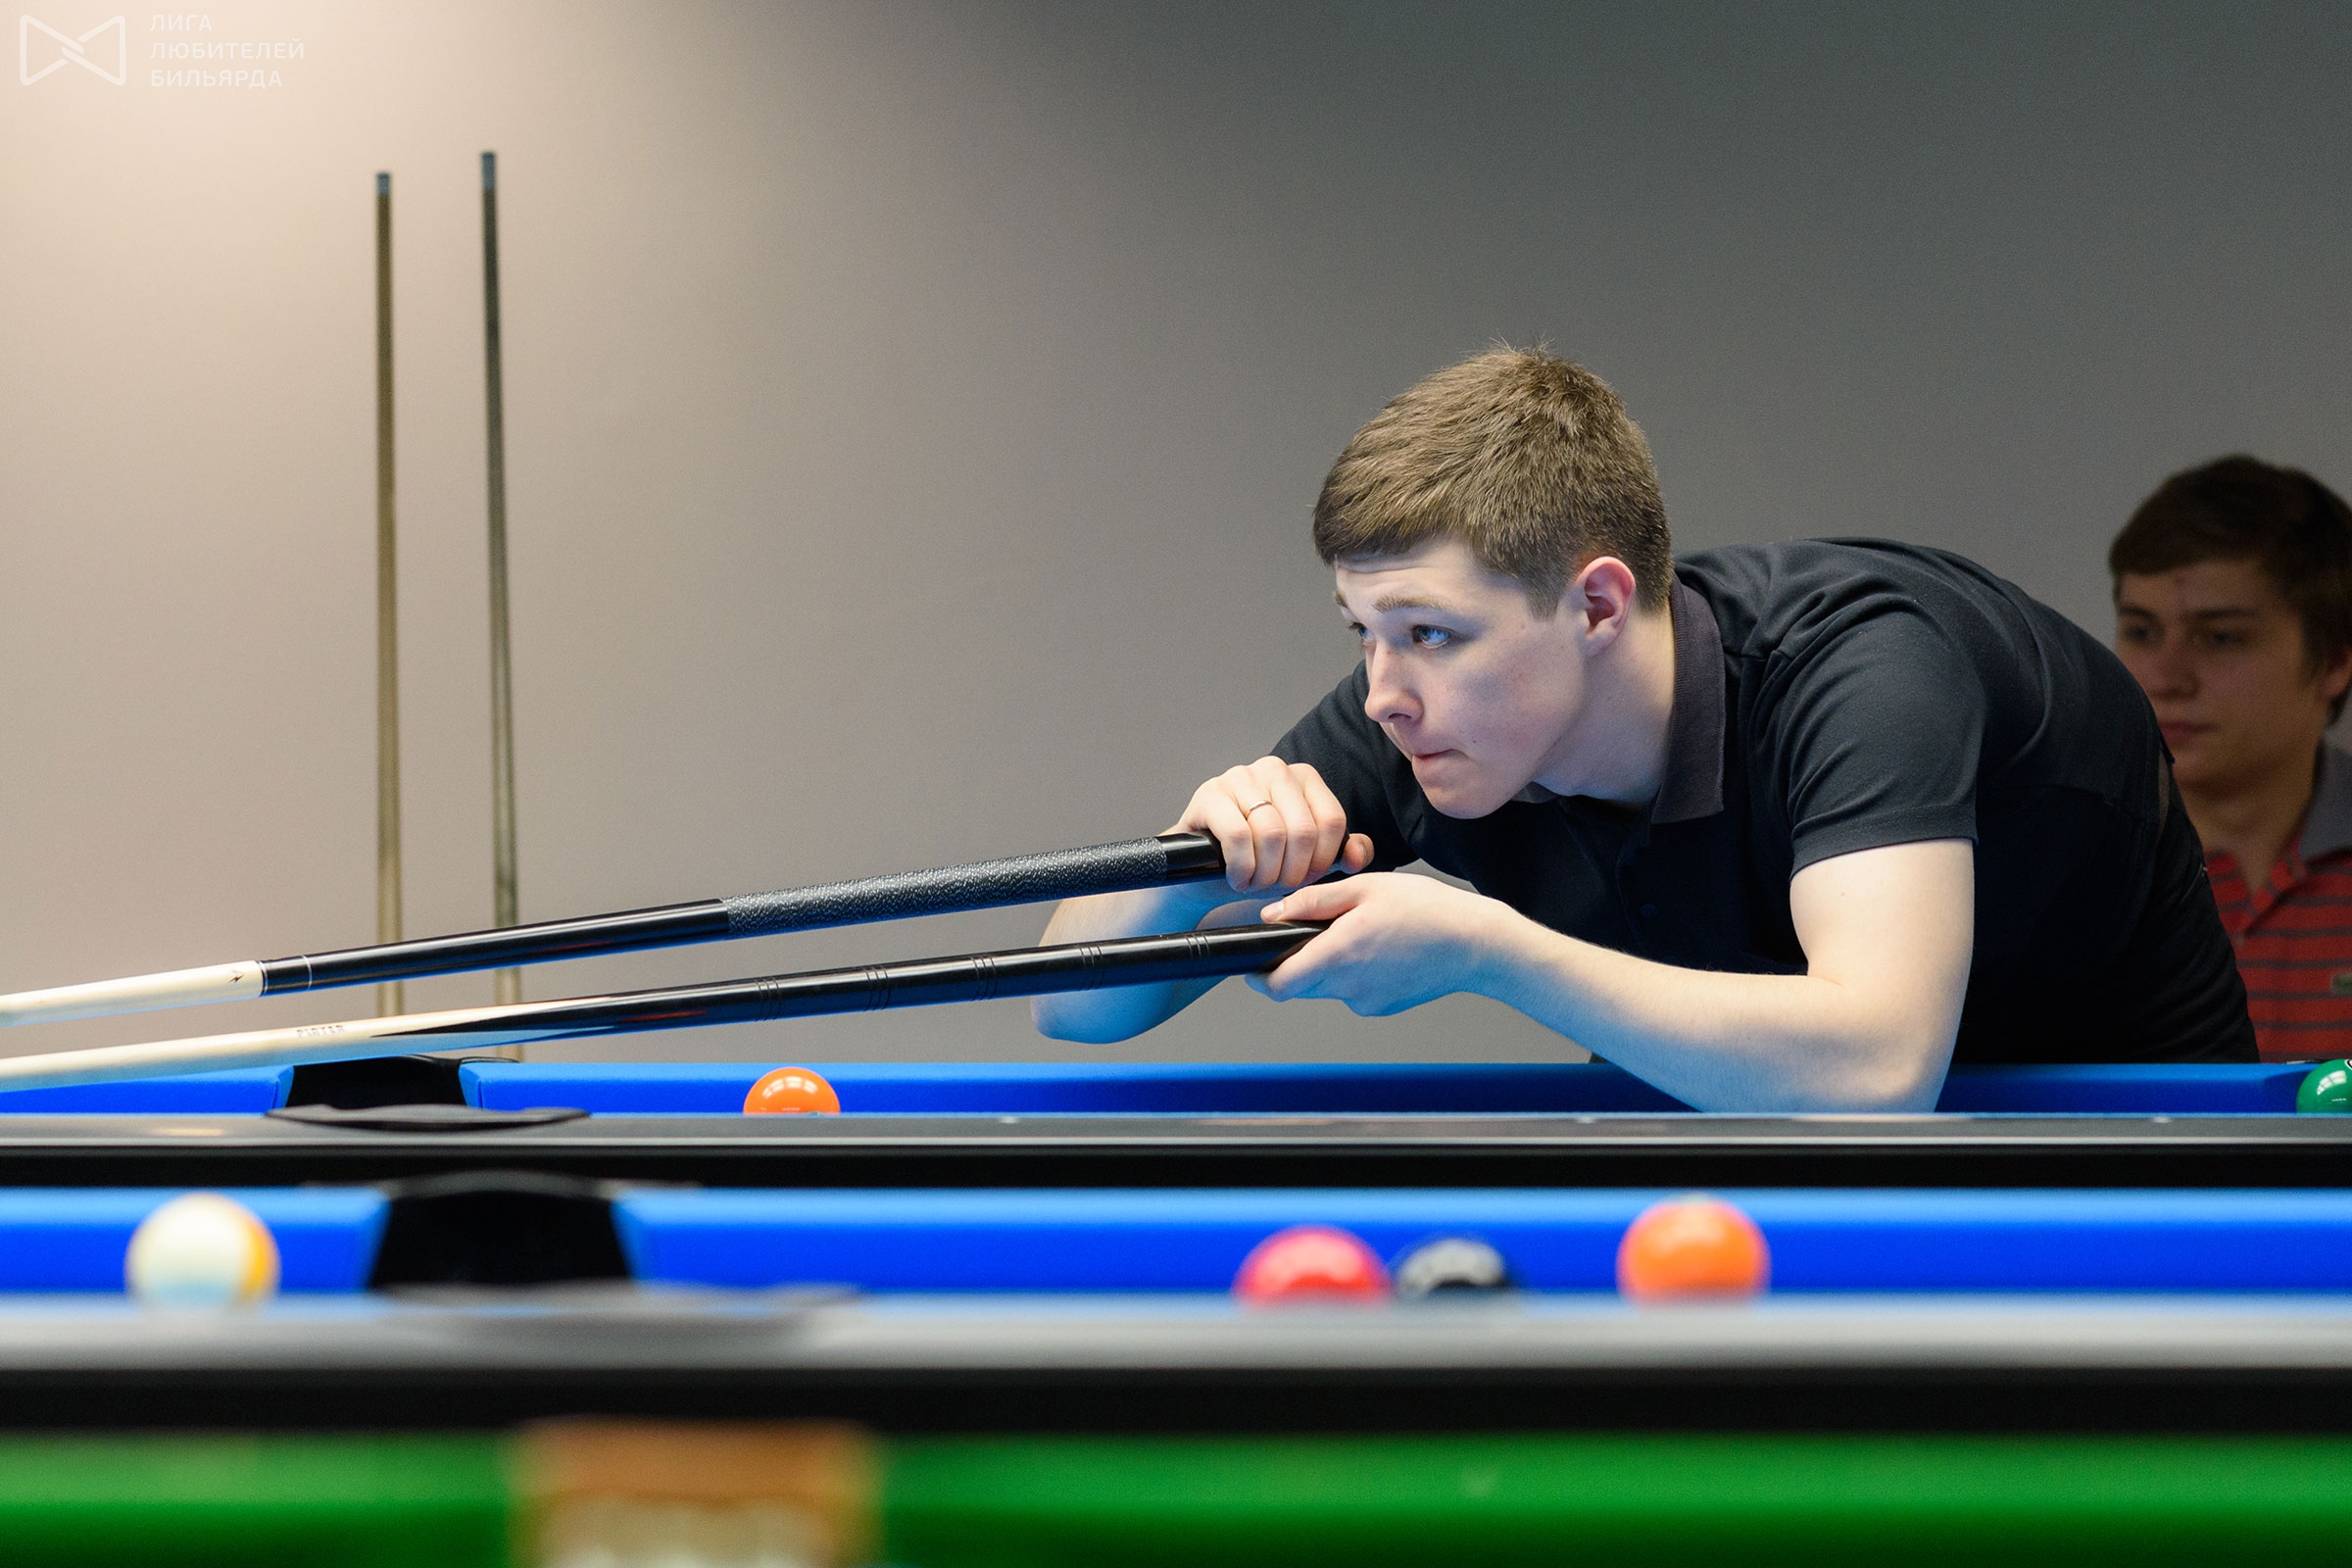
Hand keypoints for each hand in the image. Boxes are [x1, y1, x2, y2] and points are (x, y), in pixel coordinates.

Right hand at [1176, 757, 1373, 893]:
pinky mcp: (1209, 795)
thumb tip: (1358, 852)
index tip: (1304, 879)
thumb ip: (1340, 855)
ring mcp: (1239, 777)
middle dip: (1292, 872)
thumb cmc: (1258, 861)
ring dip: (1265, 874)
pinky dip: (1242, 869)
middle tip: (1276, 887)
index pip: (1332, 821)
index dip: (1322, 861)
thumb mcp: (1305, 861)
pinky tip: (1238, 878)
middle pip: (1303, 831)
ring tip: (1256, 884)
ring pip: (1272, 834)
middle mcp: (1274, 769)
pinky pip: (1238, 837)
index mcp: (1304, 777)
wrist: (1202, 870)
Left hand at [1250, 873, 1519, 1014]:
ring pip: (1325, 987)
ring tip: (1356, 933)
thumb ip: (1312, 901)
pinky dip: (1352, 972)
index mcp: (1339, 956)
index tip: (1251, 961)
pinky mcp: (1382, 1007)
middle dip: (1292, 963)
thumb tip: (1271, 915)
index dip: (1256, 976)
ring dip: (1325, 965)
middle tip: (1307, 933)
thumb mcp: (1365, 888)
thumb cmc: (1428, 910)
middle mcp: (1349, 988)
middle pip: (1298, 987)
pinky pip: (1352, 991)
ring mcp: (1367, 1002)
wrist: (1477, 945)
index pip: (1277, 985)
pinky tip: (1378, 948)